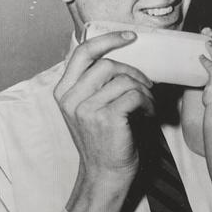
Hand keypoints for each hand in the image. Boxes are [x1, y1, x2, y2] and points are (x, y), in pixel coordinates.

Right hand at [54, 30, 155, 211]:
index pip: (83, 51)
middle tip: (146, 87)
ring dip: (143, 90)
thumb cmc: (102, 141)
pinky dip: (148, 102)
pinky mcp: (106, 118)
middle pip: (108, 64)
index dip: (108, 39)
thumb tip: (120, 55)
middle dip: (133, 72)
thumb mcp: (88, 108)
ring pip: (124, 80)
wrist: (104, 175)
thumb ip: (93, 84)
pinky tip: (149, 114)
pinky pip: (134, 95)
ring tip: (148, 104)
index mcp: (63, 91)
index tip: (130, 36)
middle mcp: (70, 98)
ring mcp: (86, 108)